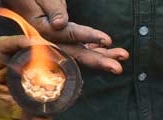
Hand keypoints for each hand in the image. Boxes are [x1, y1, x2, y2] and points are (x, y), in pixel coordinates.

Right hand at [0, 0, 127, 74]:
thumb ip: (51, 8)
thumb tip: (60, 24)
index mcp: (40, 29)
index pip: (68, 34)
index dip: (88, 37)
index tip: (107, 39)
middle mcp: (48, 40)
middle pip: (75, 52)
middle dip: (98, 60)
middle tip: (118, 68)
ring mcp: (54, 41)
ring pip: (80, 52)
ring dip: (102, 56)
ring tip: (122, 56)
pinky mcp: (60, 39)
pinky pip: (78, 47)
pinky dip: (94, 50)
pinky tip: (109, 52)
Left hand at [0, 36, 43, 119]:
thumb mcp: (21, 117)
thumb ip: (33, 119)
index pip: (1, 48)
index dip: (19, 42)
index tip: (40, 46)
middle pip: (10, 43)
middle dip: (31, 43)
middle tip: (51, 48)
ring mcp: (0, 64)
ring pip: (16, 46)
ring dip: (34, 47)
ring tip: (52, 51)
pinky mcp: (9, 66)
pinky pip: (20, 52)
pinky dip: (34, 52)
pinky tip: (48, 55)